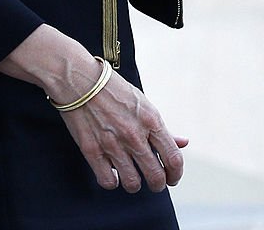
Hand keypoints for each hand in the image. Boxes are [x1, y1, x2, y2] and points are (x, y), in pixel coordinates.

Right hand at [58, 66, 186, 192]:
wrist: (80, 79)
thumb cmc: (112, 89)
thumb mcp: (143, 103)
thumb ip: (162, 128)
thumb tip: (183, 143)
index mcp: (150, 120)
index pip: (173, 159)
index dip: (176, 174)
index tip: (172, 177)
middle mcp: (134, 135)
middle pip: (156, 176)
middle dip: (158, 184)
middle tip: (154, 182)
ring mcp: (113, 144)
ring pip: (133, 183)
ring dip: (135, 184)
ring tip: (132, 177)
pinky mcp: (93, 150)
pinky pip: (108, 181)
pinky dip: (112, 182)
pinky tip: (112, 174)